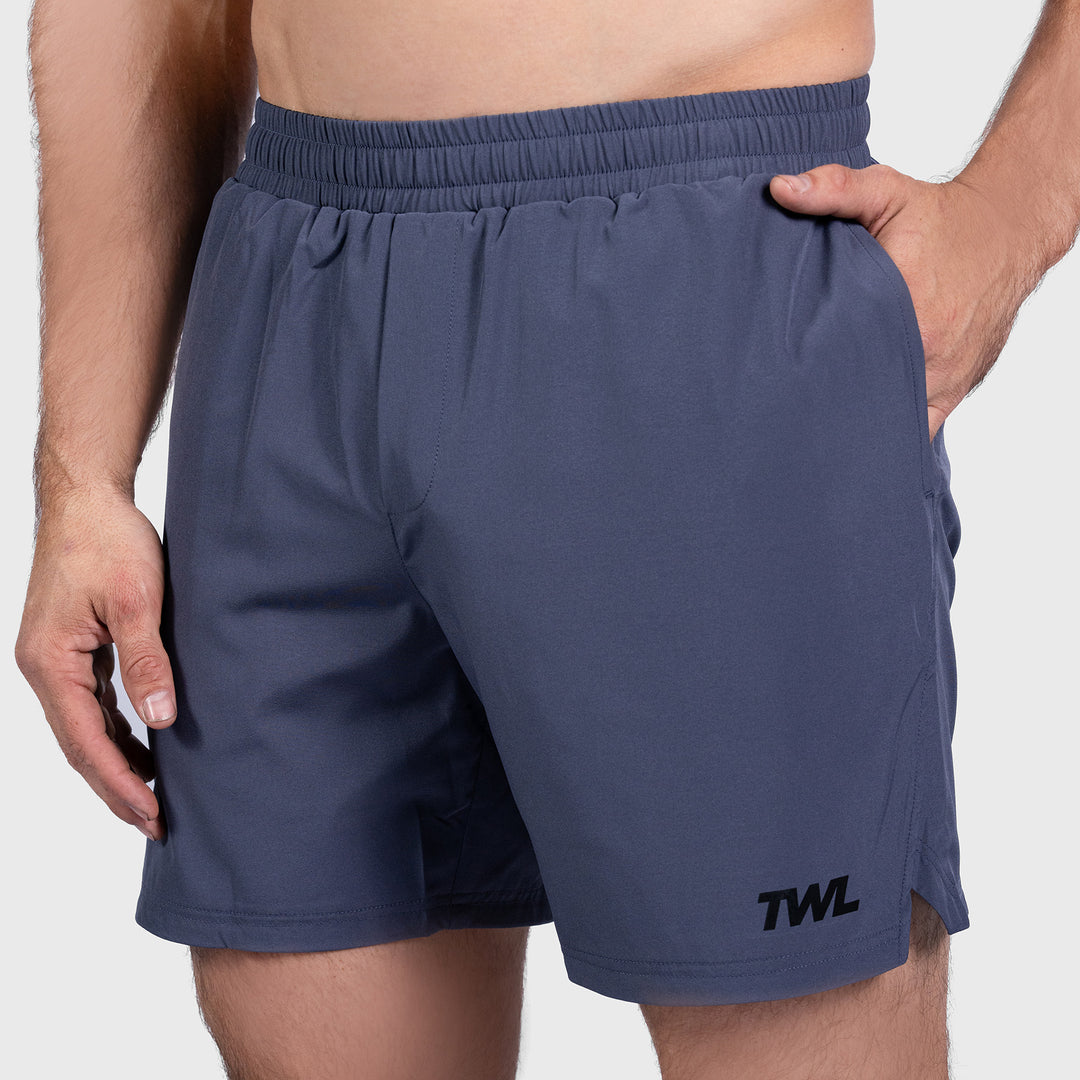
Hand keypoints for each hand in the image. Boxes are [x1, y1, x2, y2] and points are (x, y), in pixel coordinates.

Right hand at [15, 492, 175, 841]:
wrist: (88, 497)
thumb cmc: (108, 540)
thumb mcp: (136, 601)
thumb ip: (147, 662)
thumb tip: (161, 721)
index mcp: (50, 662)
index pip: (87, 741)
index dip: (121, 782)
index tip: (152, 814)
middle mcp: (44, 667)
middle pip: (79, 745)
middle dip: (117, 786)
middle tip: (155, 823)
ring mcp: (55, 659)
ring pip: (84, 728)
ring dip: (116, 762)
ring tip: (153, 796)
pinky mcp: (71, 648)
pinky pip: (90, 704)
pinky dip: (115, 730)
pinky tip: (142, 744)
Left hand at [768, 162, 1031, 442]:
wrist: (1008, 232)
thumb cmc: (942, 216)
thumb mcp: (887, 191)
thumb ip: (833, 189)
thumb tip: (779, 189)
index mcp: (906, 301)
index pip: (842, 353)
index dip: (807, 371)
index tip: (773, 379)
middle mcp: (927, 345)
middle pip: (861, 392)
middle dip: (824, 401)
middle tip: (783, 409)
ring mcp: (943, 374)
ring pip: (888, 417)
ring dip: (854, 422)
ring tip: (813, 429)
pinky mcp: (954, 389)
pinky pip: (919, 429)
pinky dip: (889, 436)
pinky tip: (856, 441)